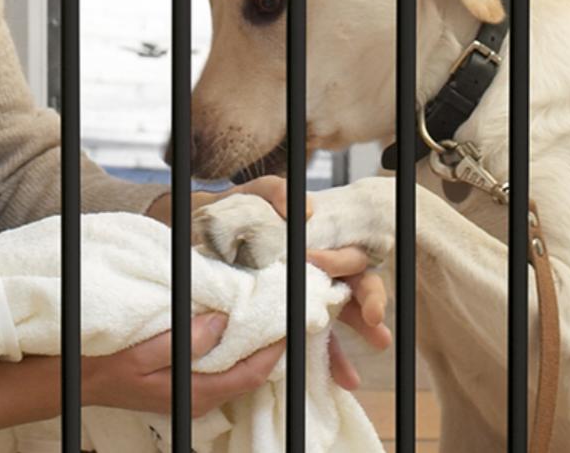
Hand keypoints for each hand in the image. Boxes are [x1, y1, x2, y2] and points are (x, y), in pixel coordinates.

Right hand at [82, 312, 286, 415]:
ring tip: (260, 313)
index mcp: (195, 393)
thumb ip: (185, 341)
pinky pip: (218, 366)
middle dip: (267, 345)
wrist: (78, 382)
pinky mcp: (183, 382)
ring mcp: (191, 392)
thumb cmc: (106, 367)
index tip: (289, 320)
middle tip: (280, 311)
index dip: (274, 350)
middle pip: (247, 374)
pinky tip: (229, 324)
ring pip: (234, 370)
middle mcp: (199, 397)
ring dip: (249, 345)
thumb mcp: (142, 353)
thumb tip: (223, 321)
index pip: (249, 374)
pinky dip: (229, 346)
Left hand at [200, 178, 393, 388]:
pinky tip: (345, 379)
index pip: (353, 261)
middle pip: (357, 289)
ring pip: (341, 318)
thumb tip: (305, 209)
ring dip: (357, 339)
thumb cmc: (232, 213)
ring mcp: (305, 297)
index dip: (357, 272)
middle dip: (369, 306)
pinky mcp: (287, 318)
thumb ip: (275, 190)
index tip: (339, 281)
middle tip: (371, 321)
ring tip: (359, 365)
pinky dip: (332, 360)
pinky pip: (315, 340)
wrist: (198, 235)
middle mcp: (319, 271)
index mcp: (319, 243)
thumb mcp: (251, 195)